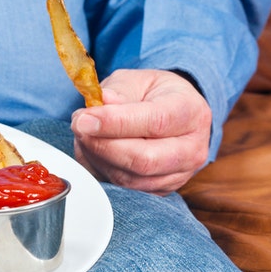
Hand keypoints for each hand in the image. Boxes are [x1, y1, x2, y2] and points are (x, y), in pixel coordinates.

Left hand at [69, 68, 210, 194]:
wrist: (173, 113)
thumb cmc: (154, 94)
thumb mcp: (137, 80)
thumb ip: (119, 91)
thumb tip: (99, 103)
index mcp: (191, 112)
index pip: (156, 121)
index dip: (116, 123)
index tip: (86, 119)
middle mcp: (192, 149)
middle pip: (144, 159)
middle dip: (102, 145)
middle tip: (79, 126)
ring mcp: (179, 175)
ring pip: (130, 179)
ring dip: (97, 158)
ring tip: (84, 135)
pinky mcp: (161, 191)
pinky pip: (124, 189)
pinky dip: (101, 171)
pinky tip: (92, 150)